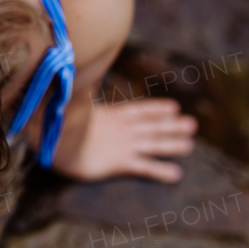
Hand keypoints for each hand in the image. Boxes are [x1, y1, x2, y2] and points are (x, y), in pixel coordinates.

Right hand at [54, 98, 196, 182]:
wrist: (55, 141)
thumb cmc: (59, 121)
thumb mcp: (74, 102)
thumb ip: (83, 93)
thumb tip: (82, 73)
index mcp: (111, 114)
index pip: (140, 109)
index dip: (157, 108)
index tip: (173, 107)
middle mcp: (122, 128)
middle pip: (153, 126)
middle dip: (172, 125)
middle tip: (192, 125)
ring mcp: (123, 145)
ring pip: (154, 144)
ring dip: (172, 144)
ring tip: (190, 145)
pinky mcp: (119, 162)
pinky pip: (145, 167)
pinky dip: (161, 170)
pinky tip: (176, 174)